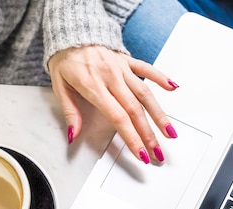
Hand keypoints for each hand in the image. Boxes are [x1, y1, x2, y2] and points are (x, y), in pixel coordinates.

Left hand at [48, 45, 178, 163]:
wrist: (71, 30)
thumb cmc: (64, 59)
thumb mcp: (59, 87)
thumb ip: (70, 113)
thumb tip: (73, 135)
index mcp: (93, 86)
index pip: (118, 118)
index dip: (132, 138)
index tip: (141, 153)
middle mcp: (111, 77)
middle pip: (135, 111)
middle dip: (148, 135)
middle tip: (158, 152)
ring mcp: (122, 68)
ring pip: (145, 94)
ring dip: (159, 115)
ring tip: (170, 132)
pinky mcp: (127, 60)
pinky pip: (147, 68)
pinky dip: (161, 78)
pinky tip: (173, 89)